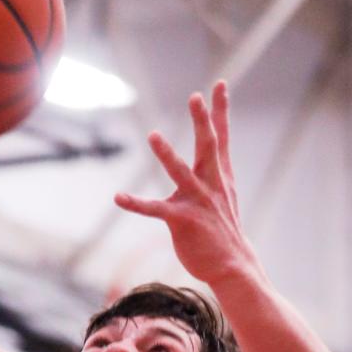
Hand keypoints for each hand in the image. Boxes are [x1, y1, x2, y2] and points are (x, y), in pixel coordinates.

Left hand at [115, 82, 255, 287]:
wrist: (232, 266)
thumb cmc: (224, 234)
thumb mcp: (224, 199)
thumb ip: (214, 179)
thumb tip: (210, 167)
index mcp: (220, 178)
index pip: (222, 138)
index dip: (220, 111)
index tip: (218, 85)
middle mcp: (211, 185)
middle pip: (208, 147)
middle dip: (202, 122)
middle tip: (195, 97)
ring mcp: (197, 202)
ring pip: (181, 172)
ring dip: (167, 154)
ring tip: (154, 135)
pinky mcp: (182, 220)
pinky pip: (154, 209)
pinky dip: (135, 203)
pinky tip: (118, 197)